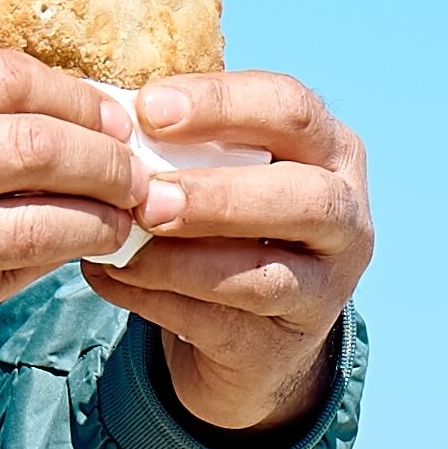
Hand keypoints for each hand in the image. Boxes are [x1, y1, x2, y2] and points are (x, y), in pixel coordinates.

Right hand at [0, 50, 145, 438]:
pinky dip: (41, 265)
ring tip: (123, 217)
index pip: (4, 80)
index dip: (72, 91)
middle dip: (105, 155)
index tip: (106, 108)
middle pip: (37, 147)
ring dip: (96, 220)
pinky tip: (64, 257)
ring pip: (37, 226)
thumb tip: (27, 114)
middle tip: (138, 165)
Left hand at [83, 70, 372, 436]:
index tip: (148, 108)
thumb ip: (184, 141)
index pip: (293, 108)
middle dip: (218, 194)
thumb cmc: (229, 222)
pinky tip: (109, 276)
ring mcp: (326, 288)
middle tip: (146, 197)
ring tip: (119, 247)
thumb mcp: (224, 170)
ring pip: (267, 274)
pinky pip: (221, 324)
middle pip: (303, 197)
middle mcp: (345, 216)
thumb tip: (101, 109)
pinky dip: (156, 299)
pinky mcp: (285, 344)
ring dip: (183, 260)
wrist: (255, 330)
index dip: (222, 104)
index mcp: (331, 150)